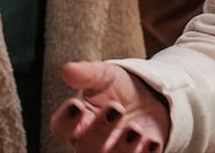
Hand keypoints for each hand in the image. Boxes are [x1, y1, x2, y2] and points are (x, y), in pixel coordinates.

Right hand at [52, 62, 168, 152]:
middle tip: (117, 107)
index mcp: (78, 121)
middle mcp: (91, 142)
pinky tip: (152, 141)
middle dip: (100, 130)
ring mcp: (114, 152)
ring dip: (123, 148)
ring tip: (135, 128)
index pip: (62, 126)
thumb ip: (87, 74)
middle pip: (86, 147)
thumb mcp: (105, 76)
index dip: (67, 119)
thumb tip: (68, 69)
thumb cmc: (118, 87)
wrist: (149, 96)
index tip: (77, 104)